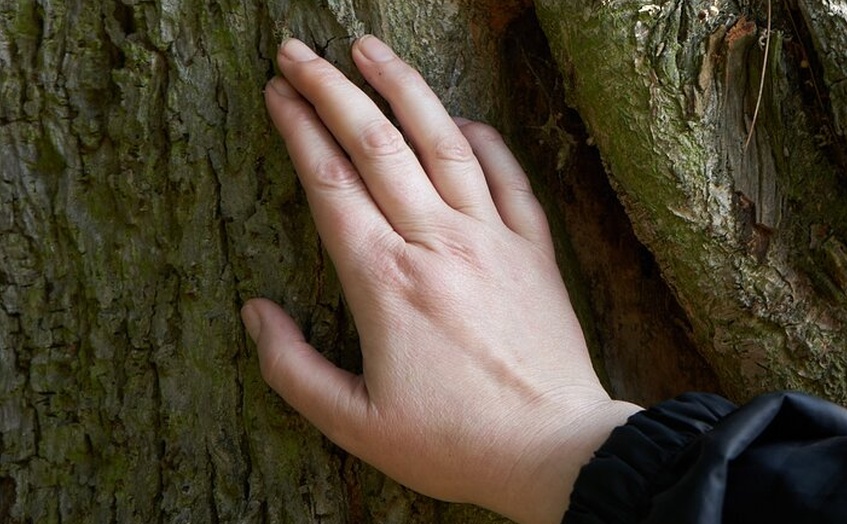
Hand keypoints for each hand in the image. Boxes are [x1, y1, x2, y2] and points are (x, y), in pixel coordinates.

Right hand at [242, 35, 639, 523]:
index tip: (277, 92)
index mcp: (384, 282)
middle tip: (299, 50)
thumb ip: (292, 369)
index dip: (299, 131)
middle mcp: (436, 244)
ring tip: (370, 49)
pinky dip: (486, 141)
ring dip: (403, 90)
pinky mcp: (533, 251)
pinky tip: (463, 119)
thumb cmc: (454, 442)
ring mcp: (491, 241)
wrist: (555, 451)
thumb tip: (255, 312)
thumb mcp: (355, 425)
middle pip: (376, 147)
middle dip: (332, 90)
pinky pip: (510, 179)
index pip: (330, 184)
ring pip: (442, 144)